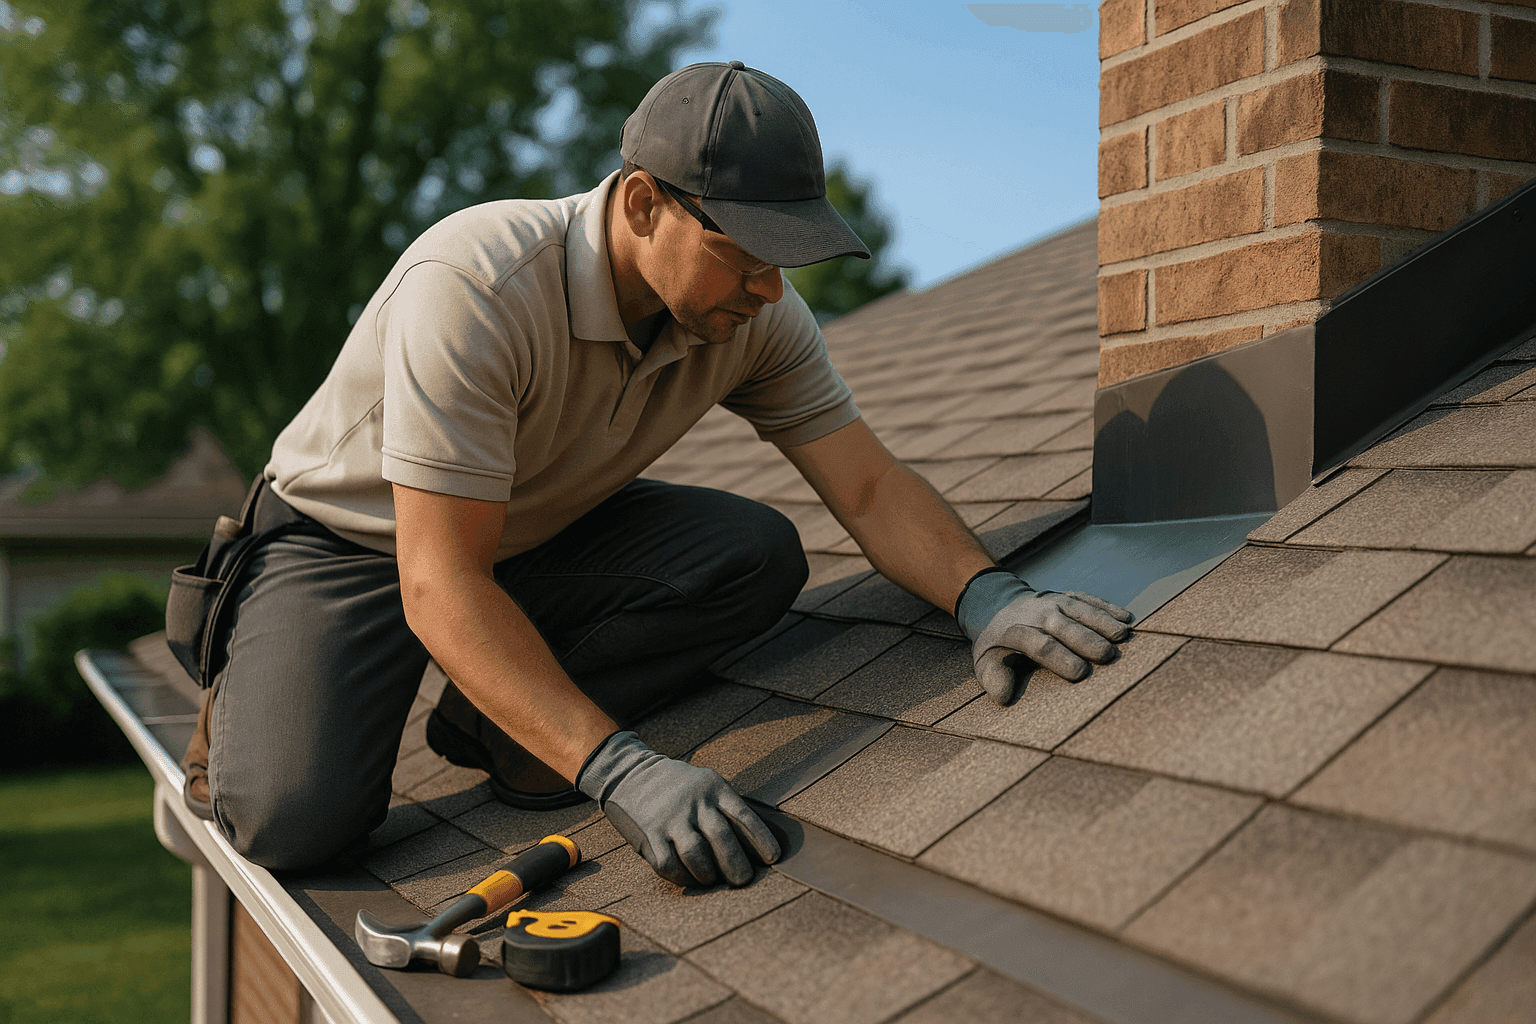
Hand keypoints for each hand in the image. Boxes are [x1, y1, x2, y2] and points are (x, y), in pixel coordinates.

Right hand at [577, 731, 779, 886]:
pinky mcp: (649, 834)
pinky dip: (681, 876)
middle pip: (722, 838)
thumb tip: (752, 843)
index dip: (761, 840)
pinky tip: (687, 877)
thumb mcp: (705, 783)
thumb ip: (724, 806)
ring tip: (713, 879)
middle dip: (736, 865)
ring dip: (708, 873)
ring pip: (696, 855)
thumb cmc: (677, 785)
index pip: (744, 816)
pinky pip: (668, 864)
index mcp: (713, 788)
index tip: (772, 858)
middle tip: (743, 879)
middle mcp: (694, 803)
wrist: (630, 772)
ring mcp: (670, 819)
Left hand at [956, 571, 1132, 703]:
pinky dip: (1107, 607)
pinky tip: (1126, 618)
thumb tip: (1004, 696)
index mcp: (1017, 633)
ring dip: (1102, 622)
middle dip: (1086, 640)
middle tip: (1107, 656)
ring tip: (1123, 636)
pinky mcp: (1068, 597)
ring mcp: (1054, 602)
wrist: (999, 607)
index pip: (1040, 645)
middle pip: (1064, 627)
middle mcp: (1038, 615)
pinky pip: (1089, 600)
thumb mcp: (986, 663)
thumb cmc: (998, 646)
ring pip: (1080, 610)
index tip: (1079, 673)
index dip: (1060, 658)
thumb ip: (994, 679)